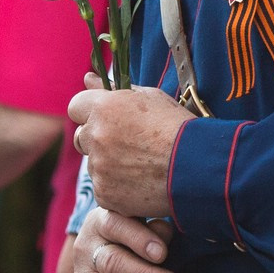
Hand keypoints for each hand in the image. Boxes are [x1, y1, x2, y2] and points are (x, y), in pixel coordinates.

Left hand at [67, 75, 191, 218]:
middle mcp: (95, 136)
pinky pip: (103, 188)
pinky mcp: (105, 194)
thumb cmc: (177, 127)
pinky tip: (140, 183)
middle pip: (80, 137)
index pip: (75, 106)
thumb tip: (87, 78)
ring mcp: (99, 167)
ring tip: (140, 165)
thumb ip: (112, 89)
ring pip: (93, 164)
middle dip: (96, 139)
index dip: (89, 112)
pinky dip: (117, 188)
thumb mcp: (149, 98)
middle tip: (125, 144)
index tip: (105, 119)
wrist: (198, 166)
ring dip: (108, 165)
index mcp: (103, 108)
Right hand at [73, 206, 182, 272]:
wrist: (105, 250)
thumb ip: (154, 228)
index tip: (163, 254)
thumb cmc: (134, 233)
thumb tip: (164, 235)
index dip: (138, 240)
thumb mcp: (141, 222)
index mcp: (100, 222)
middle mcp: (87, 250)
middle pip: (112, 264)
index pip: (115, 226)